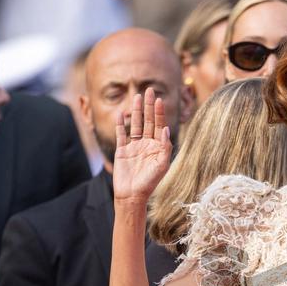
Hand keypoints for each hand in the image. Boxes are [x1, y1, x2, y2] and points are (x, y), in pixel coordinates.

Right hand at [113, 87, 171, 207]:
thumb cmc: (149, 183)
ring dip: (136, 111)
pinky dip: (120, 124)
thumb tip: (166, 129)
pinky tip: (121, 113)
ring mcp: (133, 147)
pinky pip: (121, 134)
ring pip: (135, 124)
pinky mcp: (122, 150)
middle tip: (149, 90)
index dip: (159, 112)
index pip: (158, 126)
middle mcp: (146, 145)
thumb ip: (165, 147)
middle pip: (148, 121)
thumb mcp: (161, 166)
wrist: (132, 195)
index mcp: (157, 147)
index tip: (158, 99)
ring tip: (137, 96)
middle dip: (148, 106)